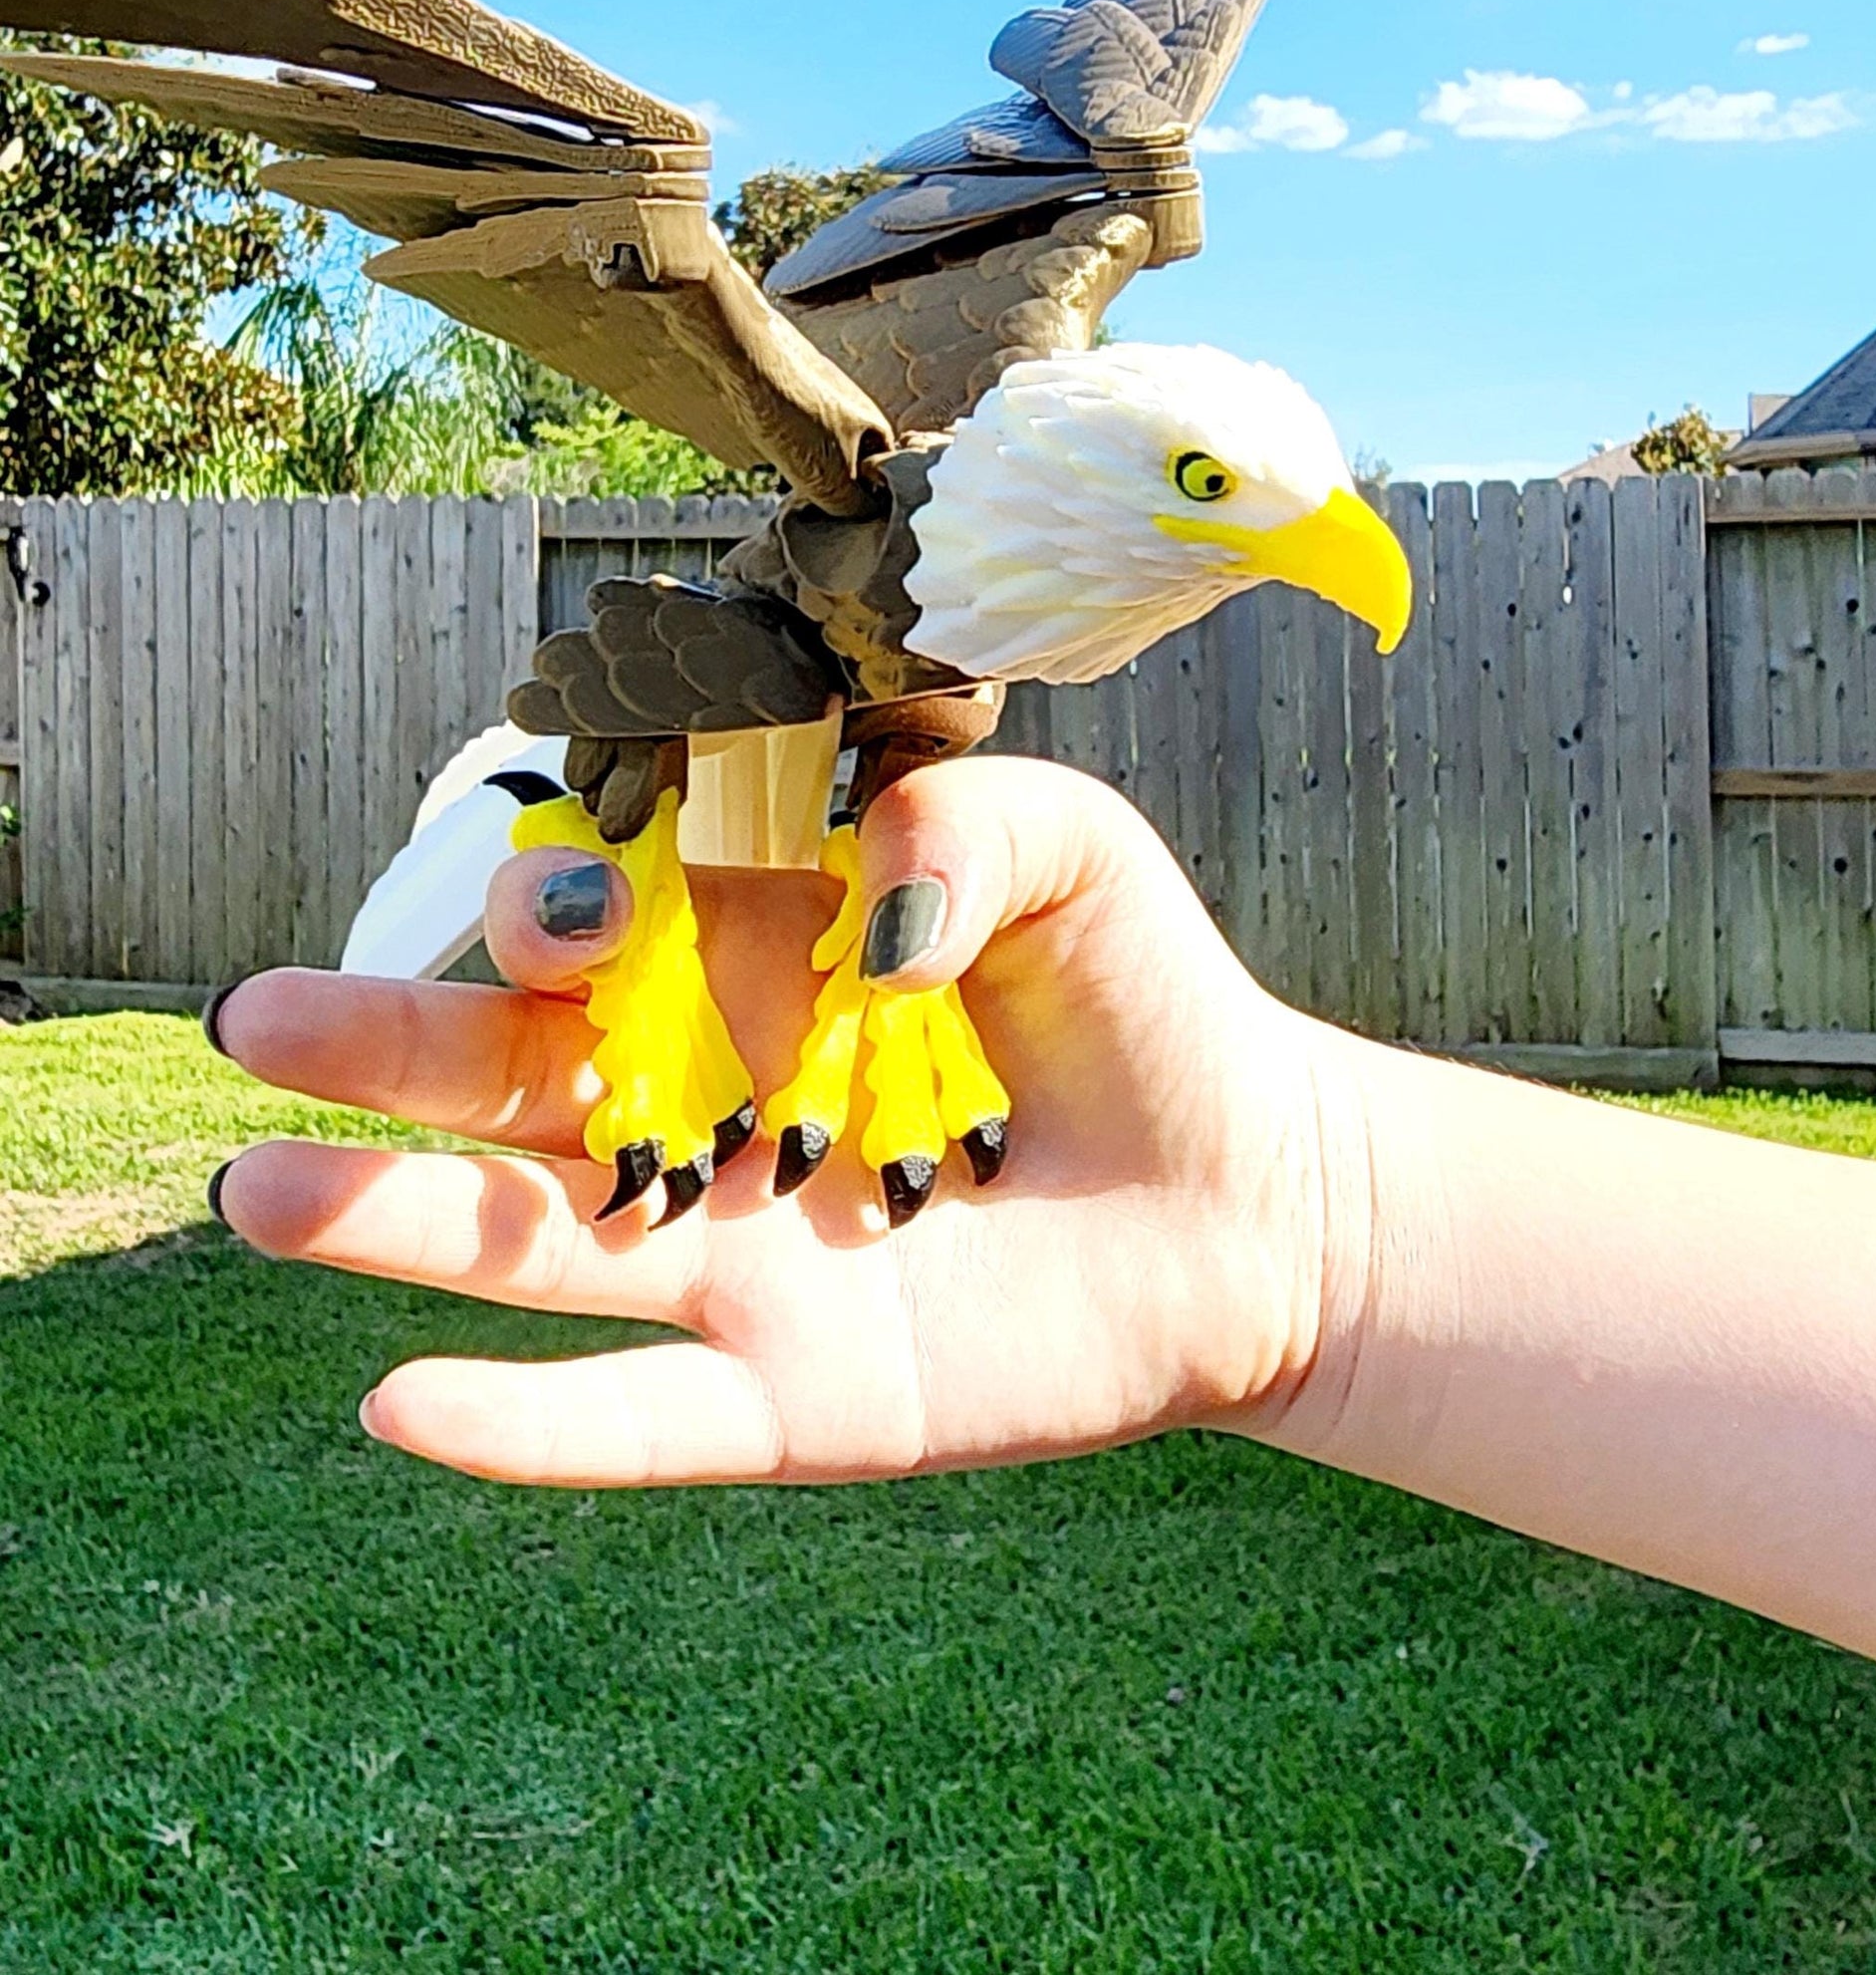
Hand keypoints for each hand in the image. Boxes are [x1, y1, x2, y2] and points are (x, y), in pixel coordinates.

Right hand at [211, 759, 1330, 1488]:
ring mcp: (735, 1260)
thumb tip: (873, 910)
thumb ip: (966, 822)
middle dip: (389, 1049)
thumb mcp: (1072, 851)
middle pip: (517, 1080)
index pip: (603, 928)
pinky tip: (398, 1406)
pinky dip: (521, 1425)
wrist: (1246, 1192)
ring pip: (537, 1247)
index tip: (577, 900)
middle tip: (258, 1023)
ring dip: (398, 1225)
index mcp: (745, 970)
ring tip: (260, 1192)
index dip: (563, 904)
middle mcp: (706, 1113)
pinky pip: (638, 1420)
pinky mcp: (795, 1395)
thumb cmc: (1137, 999)